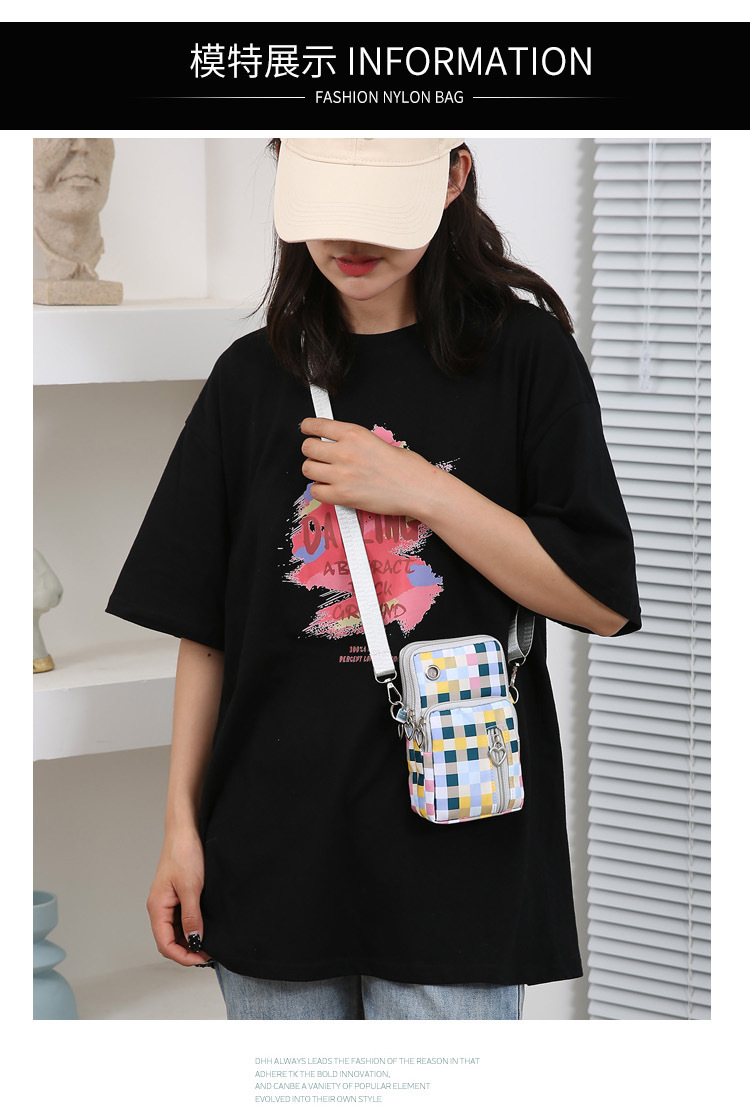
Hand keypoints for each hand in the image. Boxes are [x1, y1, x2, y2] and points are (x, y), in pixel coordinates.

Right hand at [146, 828, 211, 966]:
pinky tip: (204, 928)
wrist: (185, 831)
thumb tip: (194, 941)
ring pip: (175, 931)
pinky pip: (181, 919)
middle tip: (208, 954)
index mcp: (157, 907)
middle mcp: (159, 907)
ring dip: (189, 940)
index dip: (182, 956)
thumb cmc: (184, 854)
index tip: (201, 959)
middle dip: (186, 951)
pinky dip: (191, 928)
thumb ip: (191, 917)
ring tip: (208, 943)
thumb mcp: (191, 888)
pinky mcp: (176, 896)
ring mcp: (167, 902)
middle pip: (168, 940)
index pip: (165, 943)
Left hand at [300, 416, 437, 516]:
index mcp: (354, 434)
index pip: (316, 425)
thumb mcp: (378, 441)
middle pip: (307, 448)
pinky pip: (316, 491)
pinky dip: (320, 490)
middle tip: (320, 456)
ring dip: (314, 471)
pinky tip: (330, 488)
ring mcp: (341, 475)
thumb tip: (338, 445)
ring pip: (308, 469)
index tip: (307, 430)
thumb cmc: (407, 468)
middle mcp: (344, 452)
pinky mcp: (343, 495)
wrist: (418, 489)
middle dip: (312, 451)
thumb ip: (354, 442)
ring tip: (325, 473)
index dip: (308, 427)